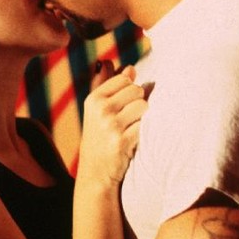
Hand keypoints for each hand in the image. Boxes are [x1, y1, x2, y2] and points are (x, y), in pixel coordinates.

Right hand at [77, 61, 146, 187]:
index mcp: (94, 98)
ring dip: (143, 117)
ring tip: (133, 128)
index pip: (125, 78)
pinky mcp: (121, 141)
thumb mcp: (96, 109)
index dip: (130, 90)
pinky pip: (145, 125)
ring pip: (143, 105)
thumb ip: (108, 84)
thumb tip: (124, 65)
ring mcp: (110, 125)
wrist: (96, 172)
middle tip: (130, 119)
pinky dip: (144, 132)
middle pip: (137, 90)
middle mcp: (100, 109)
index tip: (124, 105)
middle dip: (138, 102)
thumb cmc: (99, 137)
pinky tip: (135, 139)